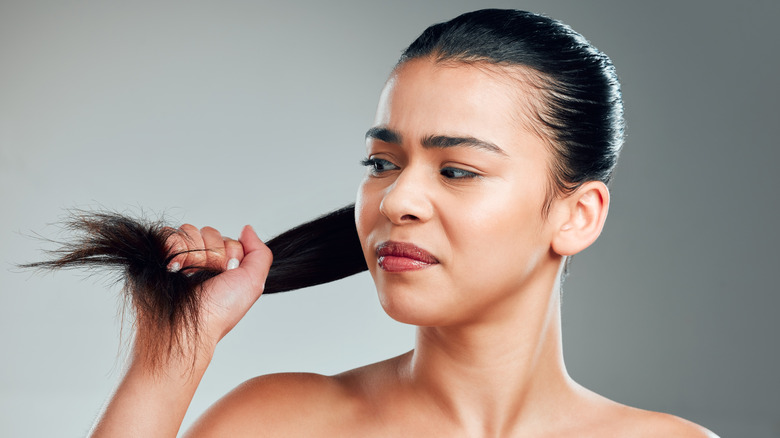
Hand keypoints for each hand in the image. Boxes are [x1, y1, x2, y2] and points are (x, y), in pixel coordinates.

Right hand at [166, 224, 272, 347]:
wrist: (186, 326)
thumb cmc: (219, 311)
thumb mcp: (253, 283)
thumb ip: (259, 253)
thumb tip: (247, 229)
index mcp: (222, 266)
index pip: (228, 239)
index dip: (230, 253)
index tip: (228, 272)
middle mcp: (201, 261)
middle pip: (209, 232)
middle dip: (212, 253)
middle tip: (209, 276)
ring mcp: (180, 257)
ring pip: (189, 231)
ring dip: (193, 253)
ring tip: (189, 275)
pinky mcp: (159, 255)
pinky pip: (168, 234)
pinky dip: (173, 248)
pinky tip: (175, 268)